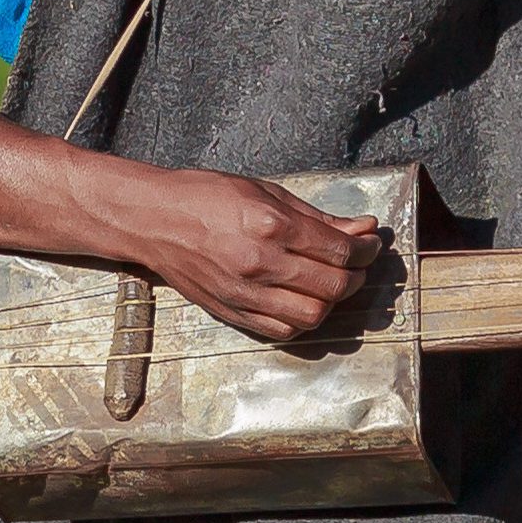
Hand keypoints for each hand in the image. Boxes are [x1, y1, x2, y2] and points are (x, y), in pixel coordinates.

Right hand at [115, 167, 388, 344]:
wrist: (151, 220)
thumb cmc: (205, 196)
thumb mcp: (265, 192)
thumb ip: (317, 216)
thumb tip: (363, 229)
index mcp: (271, 225)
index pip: (339, 250)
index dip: (365, 249)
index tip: (370, 243)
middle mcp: (260, 262)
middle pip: (333, 286)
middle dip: (355, 276)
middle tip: (354, 264)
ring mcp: (244, 292)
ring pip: (312, 315)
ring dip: (331, 303)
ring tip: (329, 284)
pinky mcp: (231, 311)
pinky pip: (282, 330)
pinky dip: (302, 320)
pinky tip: (301, 300)